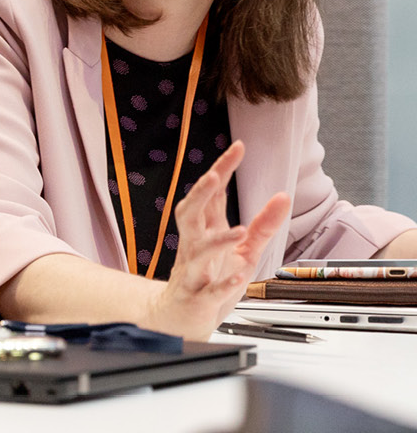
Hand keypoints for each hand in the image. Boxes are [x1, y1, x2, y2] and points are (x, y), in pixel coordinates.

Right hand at [144, 140, 289, 338]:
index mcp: (207, 231)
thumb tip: (282, 196)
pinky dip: (223, 283)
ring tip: (239, 231)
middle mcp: (196, 246)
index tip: (238, 148)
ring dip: (217, 240)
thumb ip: (264, 224)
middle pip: (191, 213)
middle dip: (200, 194)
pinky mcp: (198, 297)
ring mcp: (194, 271)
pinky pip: (209, 289)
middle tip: (213, 176)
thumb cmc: (212, 278)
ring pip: (198, 250)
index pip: (213, 194)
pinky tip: (239, 276)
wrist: (183, 318)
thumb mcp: (245, 249)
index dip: (223, 170)